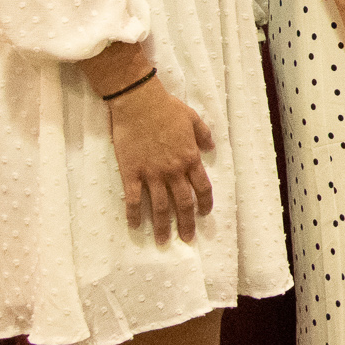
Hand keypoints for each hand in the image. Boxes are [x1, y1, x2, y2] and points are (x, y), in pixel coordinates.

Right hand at [106, 76, 215, 243]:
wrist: (139, 103)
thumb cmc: (166, 108)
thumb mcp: (193, 118)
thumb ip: (203, 135)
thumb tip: (211, 149)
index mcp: (190, 158)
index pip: (202, 187)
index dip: (205, 203)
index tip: (204, 214)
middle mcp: (174, 170)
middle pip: (183, 203)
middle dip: (186, 223)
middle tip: (187, 238)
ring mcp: (152, 173)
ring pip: (160, 207)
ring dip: (163, 226)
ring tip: (164, 241)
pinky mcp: (132, 173)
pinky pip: (134, 199)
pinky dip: (135, 215)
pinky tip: (136, 226)